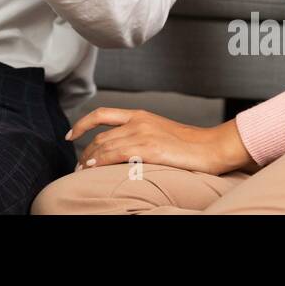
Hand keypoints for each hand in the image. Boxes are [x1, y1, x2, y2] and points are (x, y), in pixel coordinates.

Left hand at [67, 108, 259, 175]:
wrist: (214, 146)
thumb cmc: (192, 145)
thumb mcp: (161, 133)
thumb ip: (142, 135)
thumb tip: (124, 150)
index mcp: (140, 115)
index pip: (102, 114)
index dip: (82, 123)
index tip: (71, 136)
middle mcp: (138, 121)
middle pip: (100, 134)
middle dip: (84, 150)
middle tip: (77, 166)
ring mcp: (143, 133)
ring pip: (104, 144)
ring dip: (89, 158)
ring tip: (81, 171)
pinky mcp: (149, 148)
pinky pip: (116, 153)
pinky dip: (101, 160)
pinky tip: (93, 168)